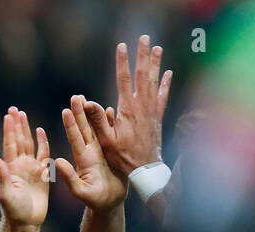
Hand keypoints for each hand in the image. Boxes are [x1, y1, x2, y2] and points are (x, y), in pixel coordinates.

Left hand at [0, 107, 49, 225]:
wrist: (27, 222)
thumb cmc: (14, 211)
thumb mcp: (5, 194)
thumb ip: (1, 175)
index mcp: (11, 168)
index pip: (10, 145)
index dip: (9, 130)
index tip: (8, 115)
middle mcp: (20, 165)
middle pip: (18, 140)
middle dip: (16, 125)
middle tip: (14, 109)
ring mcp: (31, 168)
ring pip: (29, 144)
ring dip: (26, 130)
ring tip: (23, 115)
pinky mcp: (42, 174)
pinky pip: (43, 154)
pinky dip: (43, 142)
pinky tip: (41, 131)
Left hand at [55, 94, 127, 209]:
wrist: (111, 204)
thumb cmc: (95, 202)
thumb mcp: (80, 192)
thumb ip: (69, 178)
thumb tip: (58, 161)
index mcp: (83, 160)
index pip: (75, 138)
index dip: (71, 124)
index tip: (66, 110)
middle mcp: (92, 152)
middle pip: (85, 128)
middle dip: (80, 112)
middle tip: (76, 96)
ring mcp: (103, 151)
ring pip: (98, 128)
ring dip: (94, 114)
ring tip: (89, 99)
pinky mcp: (114, 152)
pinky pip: (113, 134)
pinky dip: (112, 123)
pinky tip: (110, 110)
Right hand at [82, 35, 171, 176]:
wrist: (145, 169)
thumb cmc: (123, 157)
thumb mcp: (106, 140)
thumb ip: (98, 120)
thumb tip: (87, 102)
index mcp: (128, 109)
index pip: (124, 79)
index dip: (122, 62)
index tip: (122, 46)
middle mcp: (142, 106)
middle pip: (142, 74)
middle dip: (143, 55)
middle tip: (145, 39)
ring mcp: (151, 110)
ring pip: (154, 81)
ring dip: (155, 64)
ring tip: (157, 48)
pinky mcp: (157, 117)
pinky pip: (162, 96)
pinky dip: (165, 83)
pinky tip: (167, 73)